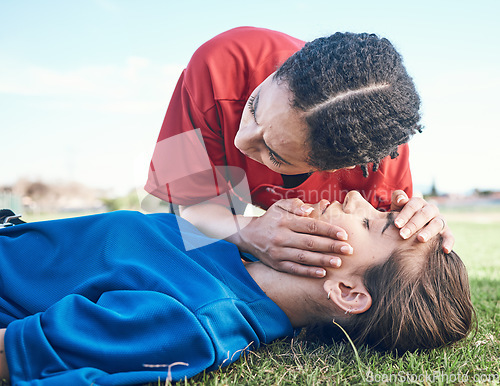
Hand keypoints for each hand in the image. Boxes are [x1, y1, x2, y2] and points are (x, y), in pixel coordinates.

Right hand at [238, 198, 352, 277]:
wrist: (248, 235)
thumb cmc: (271, 219)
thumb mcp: (280, 206)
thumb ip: (296, 205)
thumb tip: (312, 208)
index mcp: (285, 221)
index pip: (311, 226)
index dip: (329, 230)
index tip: (344, 234)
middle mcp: (281, 237)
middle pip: (310, 242)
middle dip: (331, 246)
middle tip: (349, 249)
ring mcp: (278, 252)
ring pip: (304, 257)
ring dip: (323, 260)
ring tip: (339, 262)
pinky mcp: (276, 264)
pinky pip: (294, 269)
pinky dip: (308, 272)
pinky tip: (322, 273)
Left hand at [390, 190, 453, 252]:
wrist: (409, 228)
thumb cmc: (401, 217)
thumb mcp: (396, 208)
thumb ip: (397, 199)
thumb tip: (401, 199)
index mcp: (418, 202)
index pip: (413, 206)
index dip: (404, 215)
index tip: (396, 224)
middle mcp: (431, 210)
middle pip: (424, 214)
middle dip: (413, 225)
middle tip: (403, 235)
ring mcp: (439, 220)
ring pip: (437, 224)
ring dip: (428, 232)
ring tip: (420, 239)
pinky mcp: (446, 232)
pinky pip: (450, 236)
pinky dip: (449, 242)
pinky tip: (445, 250)